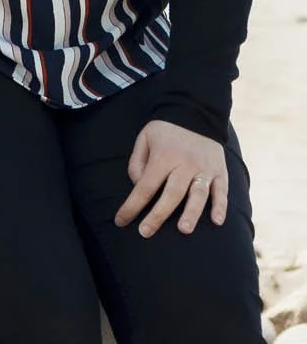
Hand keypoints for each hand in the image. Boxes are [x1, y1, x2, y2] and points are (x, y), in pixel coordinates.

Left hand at [114, 120, 229, 236]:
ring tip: (184, 230)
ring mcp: (204, 168)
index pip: (145, 186)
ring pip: (198, 194)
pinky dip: (220, 206)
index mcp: (163, 156)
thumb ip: (137, 162)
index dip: (132, 205)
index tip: (121, 221)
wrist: (194, 110)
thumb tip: (138, 186)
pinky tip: (216, 221)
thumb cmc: (164, 130)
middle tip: (146, 232)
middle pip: (171, 194)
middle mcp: (184, 163)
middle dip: (157, 216)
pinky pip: (221, 190)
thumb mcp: (144, 139)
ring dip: (191, 213)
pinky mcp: (219, 170)